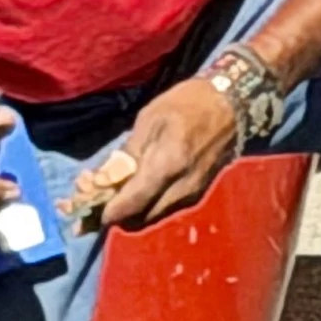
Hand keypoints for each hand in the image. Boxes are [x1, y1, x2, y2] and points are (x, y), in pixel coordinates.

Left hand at [76, 80, 237, 230]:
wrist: (233, 102)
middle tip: (95, 196)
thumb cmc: (187, 103)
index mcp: (168, 165)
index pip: (132, 203)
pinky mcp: (198, 192)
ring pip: (152, 216)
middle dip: (114, 213)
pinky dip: (147, 203)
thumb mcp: (149, 118)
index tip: (87, 208)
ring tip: (112, 189)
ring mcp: (193, 193)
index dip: (107, 212)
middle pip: (140, 218)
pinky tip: (136, 187)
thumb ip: (128, 153)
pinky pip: (165, 207)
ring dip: (130, 210)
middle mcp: (182, 188)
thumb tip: (104, 180)